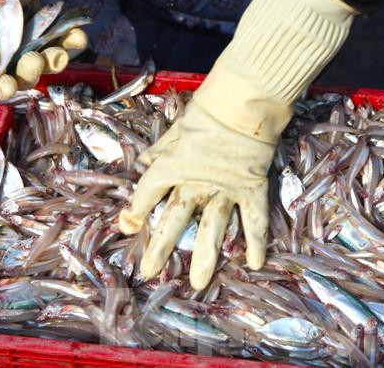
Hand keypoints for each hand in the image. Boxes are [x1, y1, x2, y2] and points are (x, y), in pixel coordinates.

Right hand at [0, 0, 86, 99]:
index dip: (3, 90)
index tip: (9, 84)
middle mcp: (14, 65)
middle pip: (27, 78)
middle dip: (33, 71)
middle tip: (34, 59)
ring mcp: (35, 51)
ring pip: (49, 64)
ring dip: (56, 59)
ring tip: (58, 51)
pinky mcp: (51, 37)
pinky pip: (66, 43)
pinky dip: (73, 41)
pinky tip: (77, 35)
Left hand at [120, 100, 274, 288]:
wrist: (243, 102)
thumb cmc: (206, 112)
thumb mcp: (175, 129)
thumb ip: (159, 150)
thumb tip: (142, 164)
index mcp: (172, 165)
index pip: (148, 191)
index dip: (135, 209)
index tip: (127, 226)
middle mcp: (195, 183)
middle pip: (174, 218)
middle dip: (161, 246)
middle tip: (150, 272)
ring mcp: (225, 189)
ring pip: (212, 227)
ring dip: (205, 256)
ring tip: (198, 283)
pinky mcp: (251, 189)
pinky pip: (254, 219)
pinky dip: (256, 241)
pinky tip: (254, 264)